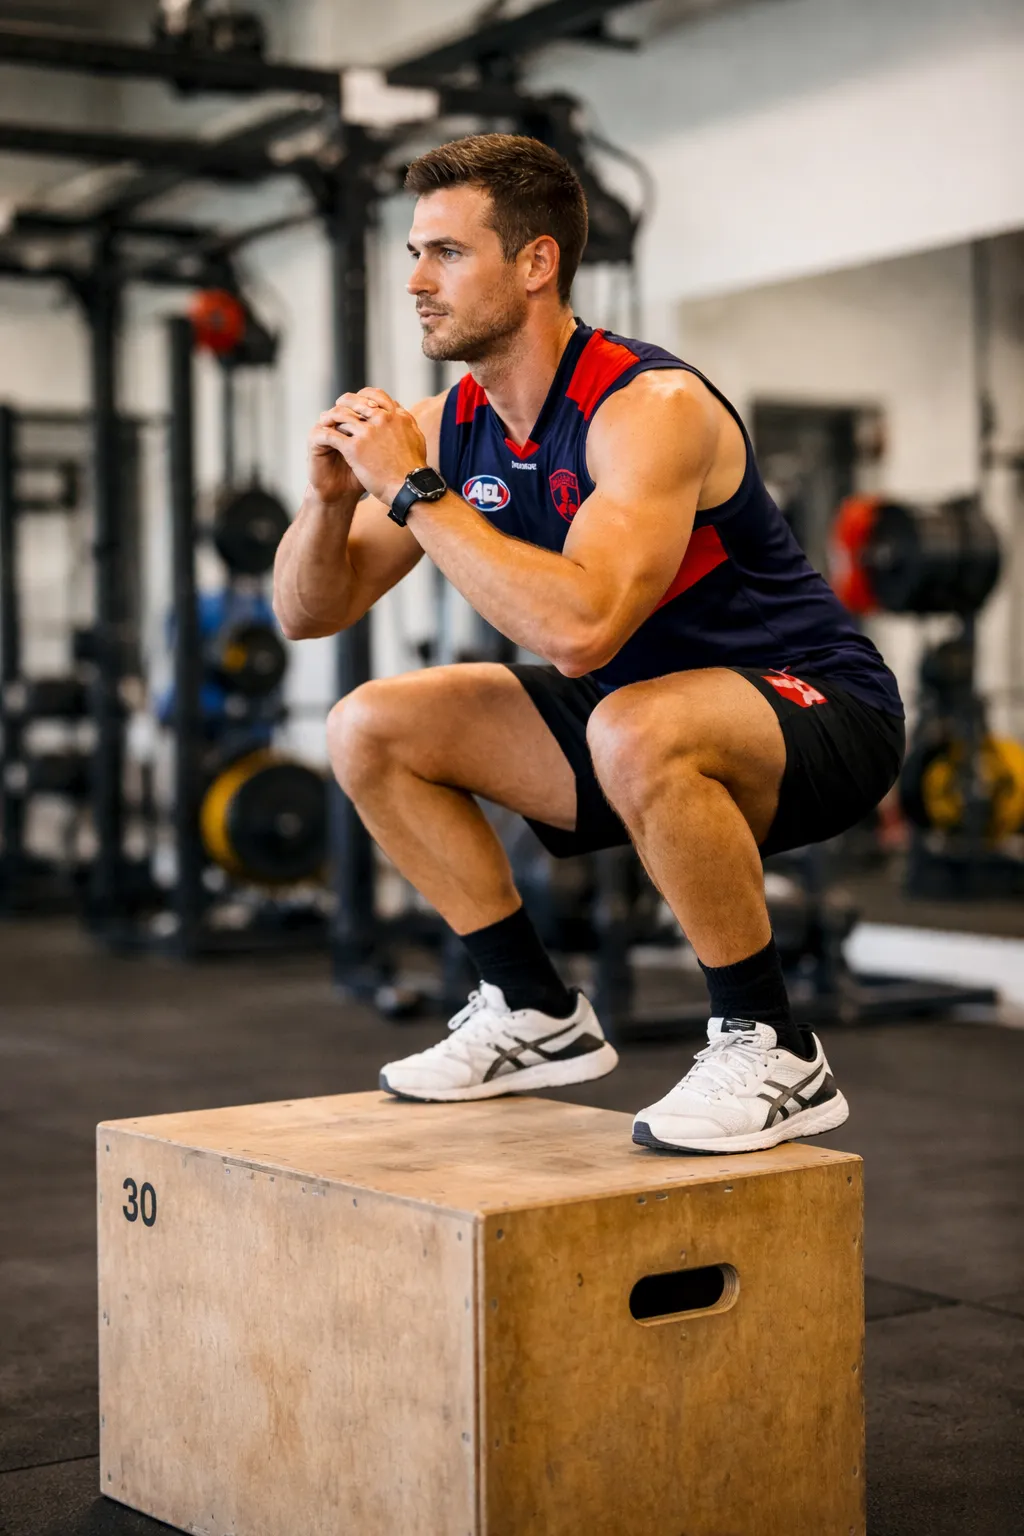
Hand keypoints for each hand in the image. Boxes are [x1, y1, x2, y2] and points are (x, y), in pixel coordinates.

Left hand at [316, 388, 428, 506]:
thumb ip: (406, 422)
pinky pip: (334, 435)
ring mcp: (367, 433)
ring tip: (325, 421)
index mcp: (397, 416)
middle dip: (344, 402)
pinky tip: (322, 437)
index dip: (365, 395)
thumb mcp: (416, 438)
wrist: (409, 488)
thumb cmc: (414, 468)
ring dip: (332, 417)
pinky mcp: (354, 448)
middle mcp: (382, 419)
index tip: (358, 401)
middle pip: (356, 402)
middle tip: (337, 406)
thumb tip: (401, 412)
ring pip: (342, 415)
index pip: (377, 396)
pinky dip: (326, 434)